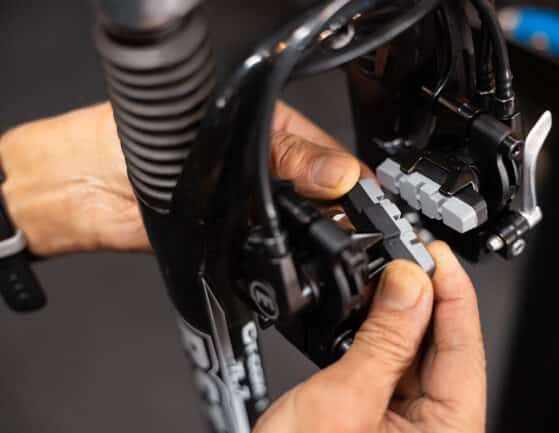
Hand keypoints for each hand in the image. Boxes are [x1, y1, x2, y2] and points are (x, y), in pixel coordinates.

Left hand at [0, 101, 362, 255]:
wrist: (76, 189)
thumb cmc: (127, 140)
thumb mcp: (213, 134)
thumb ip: (278, 154)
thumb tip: (334, 173)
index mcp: (264, 130)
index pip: (323, 151)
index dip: (348, 174)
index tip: (367, 195)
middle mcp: (260, 170)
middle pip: (318, 193)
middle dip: (339, 209)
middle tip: (356, 223)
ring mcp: (248, 209)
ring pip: (299, 226)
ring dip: (315, 235)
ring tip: (331, 241)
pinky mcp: (233, 244)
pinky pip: (270, 253)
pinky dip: (285, 259)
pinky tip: (297, 257)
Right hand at [255, 241, 485, 432]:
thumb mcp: (344, 401)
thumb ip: (383, 339)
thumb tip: (409, 283)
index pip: (466, 351)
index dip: (453, 293)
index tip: (437, 254)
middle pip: (443, 351)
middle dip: (423, 300)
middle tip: (405, 257)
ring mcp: (409, 430)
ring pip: (416, 357)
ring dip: (399, 317)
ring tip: (384, 279)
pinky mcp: (382, 422)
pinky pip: (392, 370)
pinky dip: (380, 339)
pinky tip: (369, 314)